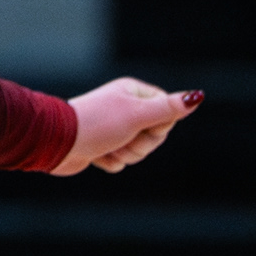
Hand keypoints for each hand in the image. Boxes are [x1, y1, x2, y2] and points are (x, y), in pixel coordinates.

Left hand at [50, 78, 201, 176]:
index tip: (142, 125)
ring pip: (138, 151)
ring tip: (106, 146)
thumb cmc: (97, 124)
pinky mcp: (103, 145)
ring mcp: (114, 127)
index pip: (167, 113)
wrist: (57, 142)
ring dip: (124, 154)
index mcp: (134, 93)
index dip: (158, 126)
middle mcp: (125, 108)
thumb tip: (197, 96)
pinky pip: (121, 161)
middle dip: (139, 144)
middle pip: (154, 135)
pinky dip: (110, 162)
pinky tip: (96, 154)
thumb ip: (168, 109)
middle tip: (121, 138)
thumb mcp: (137, 115)